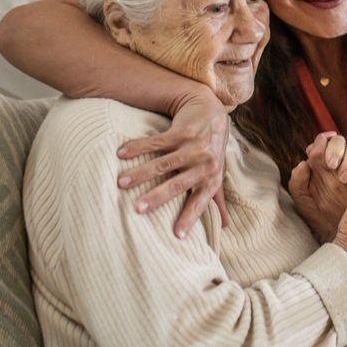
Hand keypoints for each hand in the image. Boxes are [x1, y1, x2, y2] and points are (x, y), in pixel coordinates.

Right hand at [116, 89, 230, 236]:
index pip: (199, 202)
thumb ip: (218, 200)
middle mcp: (205, 165)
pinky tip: (121, 153)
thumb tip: (226, 226)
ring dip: (140, 173)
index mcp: (211, 180)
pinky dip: (138, 147)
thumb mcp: (217, 174)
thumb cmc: (212, 150)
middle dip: (157, 198)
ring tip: (120, 183)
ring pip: (163, 164)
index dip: (189, 218)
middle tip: (137, 209)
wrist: (211, 111)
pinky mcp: (182, 132)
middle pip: (177, 185)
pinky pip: (157, 142)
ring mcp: (194, 147)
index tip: (177, 235)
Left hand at [288, 133, 346, 240]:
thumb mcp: (306, 204)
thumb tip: (303, 163)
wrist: (344, 237)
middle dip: (346, 155)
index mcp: (325, 164)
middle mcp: (345, 161)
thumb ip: (297, 184)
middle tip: (342, 176)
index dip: (328, 146)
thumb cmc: (322, 219)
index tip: (329, 163)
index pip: (326, 142)